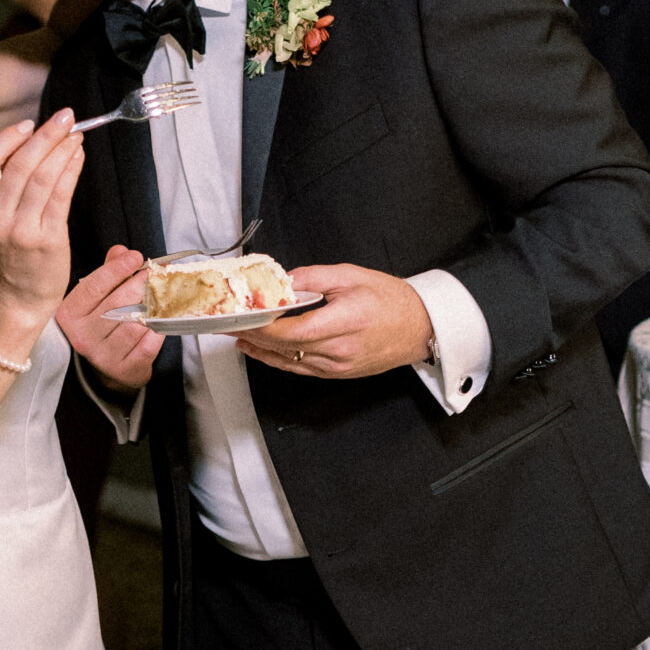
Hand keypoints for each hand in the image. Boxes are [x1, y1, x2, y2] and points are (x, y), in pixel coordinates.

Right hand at [0, 107, 84, 338]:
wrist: (20, 295)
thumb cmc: (13, 251)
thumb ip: (6, 182)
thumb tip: (34, 140)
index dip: (9, 137)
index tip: (30, 124)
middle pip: (20, 164)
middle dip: (47, 135)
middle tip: (66, 117)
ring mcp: (21, 230)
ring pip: (43, 178)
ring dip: (63, 150)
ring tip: (76, 135)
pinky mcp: (46, 240)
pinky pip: (60, 196)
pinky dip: (71, 171)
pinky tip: (78, 158)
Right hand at [55, 244, 164, 393]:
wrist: (105, 369)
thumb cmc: (100, 325)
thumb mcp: (96, 298)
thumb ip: (108, 274)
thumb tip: (120, 251)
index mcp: (70, 315)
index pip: (94, 287)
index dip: (116, 269)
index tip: (135, 257)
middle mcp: (82, 336)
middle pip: (118, 303)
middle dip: (139, 284)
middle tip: (153, 274)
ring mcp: (103, 356)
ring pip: (135, 324)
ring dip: (151, 308)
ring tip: (159, 297)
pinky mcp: (124, 369)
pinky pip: (148, 344)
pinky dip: (157, 330)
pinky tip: (159, 321)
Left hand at [234, 263, 433, 380]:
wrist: (421, 328)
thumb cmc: (392, 300)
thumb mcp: (352, 275)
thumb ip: (313, 277)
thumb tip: (282, 281)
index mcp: (346, 321)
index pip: (292, 331)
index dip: (262, 325)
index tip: (242, 315)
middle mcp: (340, 350)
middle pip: (285, 347)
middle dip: (253, 334)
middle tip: (228, 322)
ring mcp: (339, 366)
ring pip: (289, 362)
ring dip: (260, 350)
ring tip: (238, 337)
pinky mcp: (338, 374)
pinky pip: (301, 369)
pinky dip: (277, 360)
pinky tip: (261, 351)